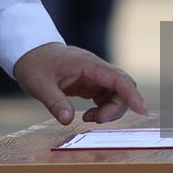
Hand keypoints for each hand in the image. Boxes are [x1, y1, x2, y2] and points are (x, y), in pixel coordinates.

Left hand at [14, 43, 147, 124]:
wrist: (30, 52)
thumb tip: (67, 120)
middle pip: (122, 87)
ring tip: (89, 119)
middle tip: (97, 120)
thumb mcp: (40, 85)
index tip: (142, 110)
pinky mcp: (90, 83)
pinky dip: (103, 109)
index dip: (132, 95)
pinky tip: (88, 116)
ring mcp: (94, 76)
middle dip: (117, 107)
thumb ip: (55, 102)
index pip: (118, 78)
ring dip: (110, 110)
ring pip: (116, 94)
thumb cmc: (35, 64)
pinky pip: (106, 97)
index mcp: (88, 65)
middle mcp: (96, 69)